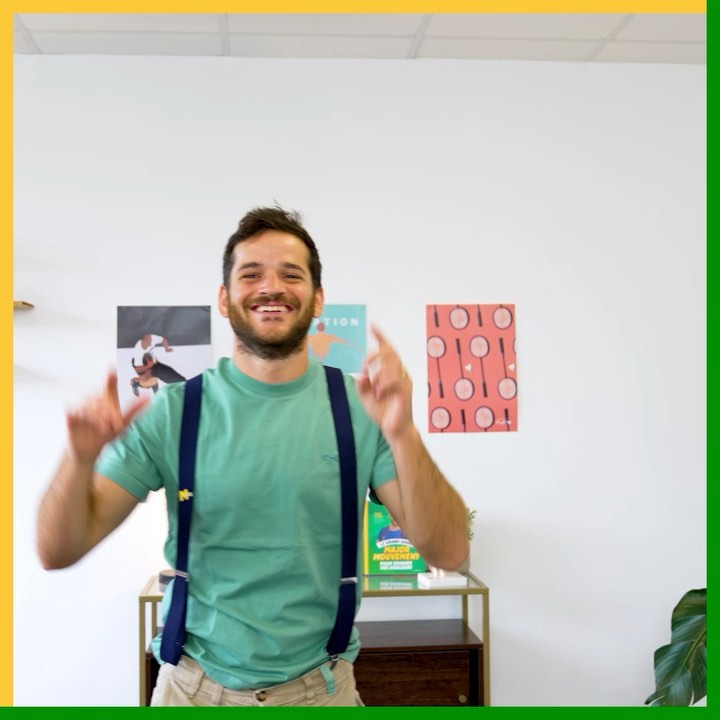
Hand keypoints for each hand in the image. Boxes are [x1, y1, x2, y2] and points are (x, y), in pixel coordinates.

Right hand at [66, 372, 148, 464]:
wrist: (88, 451)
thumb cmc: (105, 434)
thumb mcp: (123, 424)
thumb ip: (134, 410)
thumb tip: (149, 399)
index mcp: (106, 401)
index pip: (109, 386)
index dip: (110, 378)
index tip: (112, 368)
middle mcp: (93, 402)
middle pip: (100, 398)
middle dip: (109, 410)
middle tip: (116, 424)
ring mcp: (81, 409)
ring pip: (89, 405)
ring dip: (98, 416)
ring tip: (105, 428)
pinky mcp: (70, 417)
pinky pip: (74, 411)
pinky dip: (82, 416)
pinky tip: (87, 422)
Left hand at [355, 325, 413, 441]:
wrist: (395, 430)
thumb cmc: (384, 412)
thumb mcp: (366, 397)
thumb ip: (362, 384)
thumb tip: (361, 374)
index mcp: (393, 372)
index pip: (388, 350)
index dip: (381, 337)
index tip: (373, 325)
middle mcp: (402, 373)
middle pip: (389, 353)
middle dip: (374, 356)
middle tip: (364, 367)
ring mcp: (405, 381)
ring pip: (390, 365)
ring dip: (377, 373)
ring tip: (375, 388)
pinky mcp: (405, 391)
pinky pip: (394, 379)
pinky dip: (383, 383)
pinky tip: (380, 392)